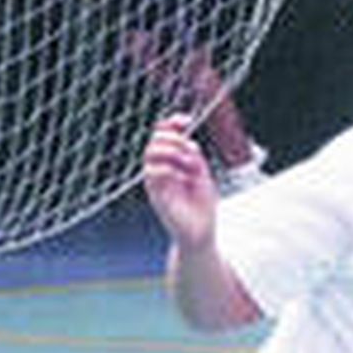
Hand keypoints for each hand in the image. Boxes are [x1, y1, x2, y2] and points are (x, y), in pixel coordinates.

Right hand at [142, 115, 217, 249]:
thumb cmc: (201, 205)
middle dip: (172, 137)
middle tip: (189, 148)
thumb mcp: (202, 174)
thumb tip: (188, 141)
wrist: (200, 231)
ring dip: (171, 152)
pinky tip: (182, 178)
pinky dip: (168, 170)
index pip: (164, 135)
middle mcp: (162, 168)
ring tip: (188, 163)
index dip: (172, 123)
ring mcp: (157, 180)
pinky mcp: (155, 194)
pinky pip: (152, 173)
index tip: (186, 121)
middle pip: (155, 140)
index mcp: (173, 161)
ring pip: (150, 153)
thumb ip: (194, 157)